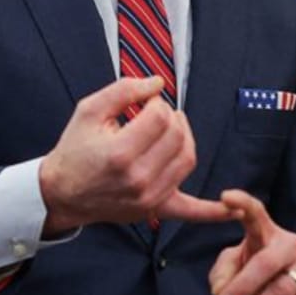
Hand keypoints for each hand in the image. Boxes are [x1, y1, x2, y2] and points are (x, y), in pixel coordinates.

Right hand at [38, 77, 231, 234]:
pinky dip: (213, 212)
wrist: (61, 194)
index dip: (155, 102)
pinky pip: (191, 211)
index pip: (160, 116)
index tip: (143, 104)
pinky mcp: (155, 209)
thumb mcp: (88, 111)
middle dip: (170, 117)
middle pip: (178, 135)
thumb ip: (123, 90)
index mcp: (120, 153)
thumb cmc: (74, 151)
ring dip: (184, 137)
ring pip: (188, 158)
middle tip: (154, 115)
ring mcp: (149, 197)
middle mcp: (138, 178)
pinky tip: (234, 211)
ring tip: (170, 131)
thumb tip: (158, 82)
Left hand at [207, 189, 295, 294]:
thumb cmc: (260, 271)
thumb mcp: (238, 266)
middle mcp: (292, 244)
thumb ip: (223, 273)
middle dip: (242, 287)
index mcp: (267, 232)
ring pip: (283, 290)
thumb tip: (220, 293)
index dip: (241, 203)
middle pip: (266, 263)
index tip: (225, 197)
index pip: (255, 212)